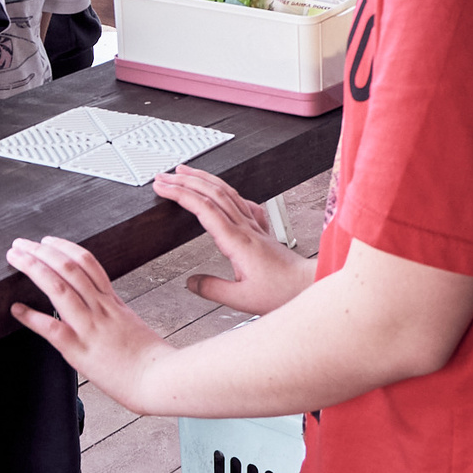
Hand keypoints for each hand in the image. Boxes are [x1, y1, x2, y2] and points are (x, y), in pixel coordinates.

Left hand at [7, 236, 172, 410]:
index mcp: (112, 302)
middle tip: (20, 244)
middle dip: (41, 251)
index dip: (64, 248)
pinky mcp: (81, 351)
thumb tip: (101, 303)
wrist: (161, 380)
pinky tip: (16, 309)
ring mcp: (90, 328)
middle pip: (68, 268)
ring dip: (33, 269)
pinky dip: (31, 317)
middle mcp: (100, 309)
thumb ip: (114, 312)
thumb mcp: (133, 325)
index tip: (47, 241)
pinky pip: (52, 328)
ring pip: (59, 288)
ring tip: (15, 258)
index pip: (87, 263)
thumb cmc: (150, 359)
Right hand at [153, 165, 313, 315]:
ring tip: (186, 173)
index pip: (204, 208)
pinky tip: (223, 191)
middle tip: (164, 176)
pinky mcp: (261, 230)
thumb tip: (190, 282)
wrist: (308, 285)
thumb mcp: (242, 300)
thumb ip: (212, 289)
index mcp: (237, 241)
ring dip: (204, 179)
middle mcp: (246, 228)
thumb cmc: (282, 291)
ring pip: (227, 192)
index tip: (163, 188)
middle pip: (212, 193)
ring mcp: (255, 226)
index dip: (181, 194)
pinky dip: (226, 191)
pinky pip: (242, 202)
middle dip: (185, 181)